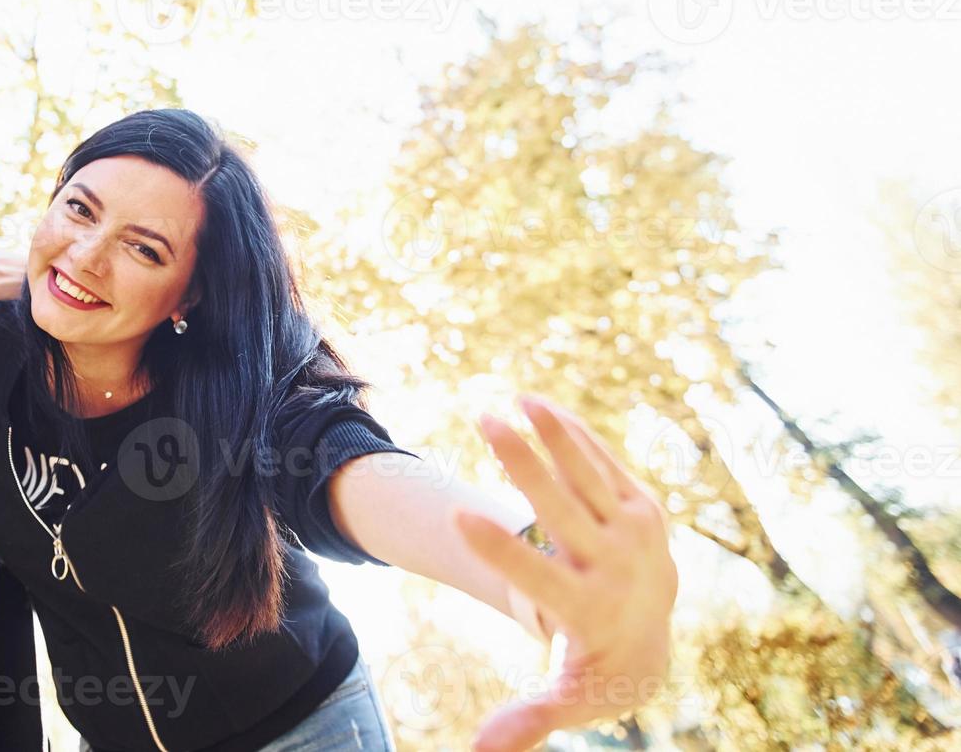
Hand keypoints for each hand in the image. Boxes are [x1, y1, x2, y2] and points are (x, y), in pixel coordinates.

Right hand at [456, 395, 676, 751]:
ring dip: (552, 434)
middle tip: (483, 422)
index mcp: (590, 611)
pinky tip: (540, 405)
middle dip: (521, 464)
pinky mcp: (646, 508)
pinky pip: (607, 465)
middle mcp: (618, 567)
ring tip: (516, 398)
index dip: (499, 551)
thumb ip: (527, 719)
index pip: (541, 579)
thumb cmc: (592, 669)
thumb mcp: (565, 698)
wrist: (658, 637)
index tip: (459, 518)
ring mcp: (639, 533)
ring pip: (591, 475)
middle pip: (566, 509)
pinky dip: (575, 435)